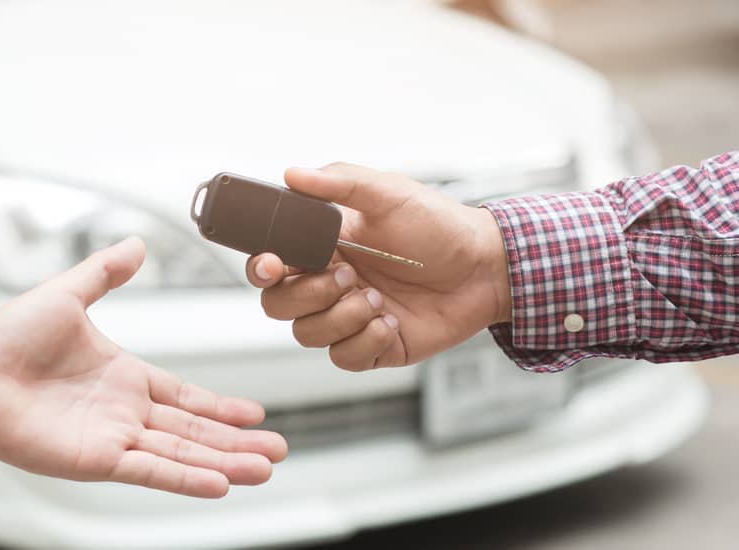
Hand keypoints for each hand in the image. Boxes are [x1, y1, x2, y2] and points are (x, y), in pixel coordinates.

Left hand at [0, 237, 286, 497]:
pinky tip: (219, 482)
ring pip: (181, 453)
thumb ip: (105, 271)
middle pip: (194, 430)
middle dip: (237, 441)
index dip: (220, 406)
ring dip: (224, 462)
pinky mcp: (95, 458)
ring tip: (262, 469)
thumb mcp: (68, 293)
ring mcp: (112, 437)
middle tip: (276, 449)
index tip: (253, 413)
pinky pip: (150, 469)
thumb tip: (136, 243)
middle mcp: (124, 410)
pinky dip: (185, 478)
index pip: (185, 395)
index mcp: (123, 375)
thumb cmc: (8, 336)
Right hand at [248, 163, 510, 370]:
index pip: (269, 264)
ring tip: (378, 299)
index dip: (261, 268)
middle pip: (278, 304)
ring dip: (341, 317)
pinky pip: (344, 358)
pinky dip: (366, 341)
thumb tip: (292, 174)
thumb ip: (338, 183)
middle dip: (308, 294)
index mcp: (322, 247)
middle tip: (349, 275)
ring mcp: (348, 317)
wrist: (485, 268)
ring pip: (307, 334)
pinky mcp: (373, 347)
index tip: (274, 263)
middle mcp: (328, 284)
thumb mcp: (389, 193)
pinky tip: (391, 321)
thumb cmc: (438, 226)